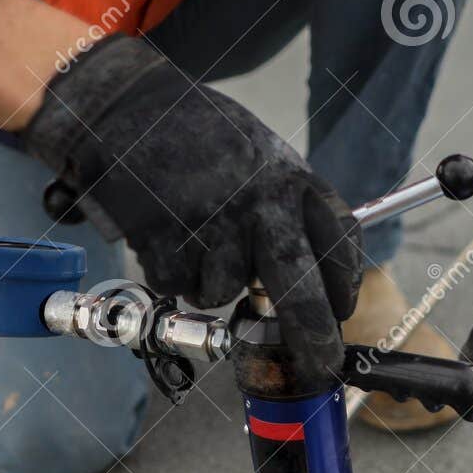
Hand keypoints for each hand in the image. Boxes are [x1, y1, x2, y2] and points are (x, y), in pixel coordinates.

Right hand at [22, 35, 362, 383]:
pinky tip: (168, 234)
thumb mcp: (262, 158)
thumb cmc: (200, 135)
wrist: (129, 106)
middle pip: (299, 288)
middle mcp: (261, 202)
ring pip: (225, 293)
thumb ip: (286, 212)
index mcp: (292, 179)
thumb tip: (310, 280)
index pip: (340, 243)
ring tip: (197, 238)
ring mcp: (213, 221)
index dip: (343, 286)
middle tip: (320, 367)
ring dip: (212, 284)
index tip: (341, 310)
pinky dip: (173, 274)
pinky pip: (180, 286)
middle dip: (311, 337)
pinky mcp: (167, 236)